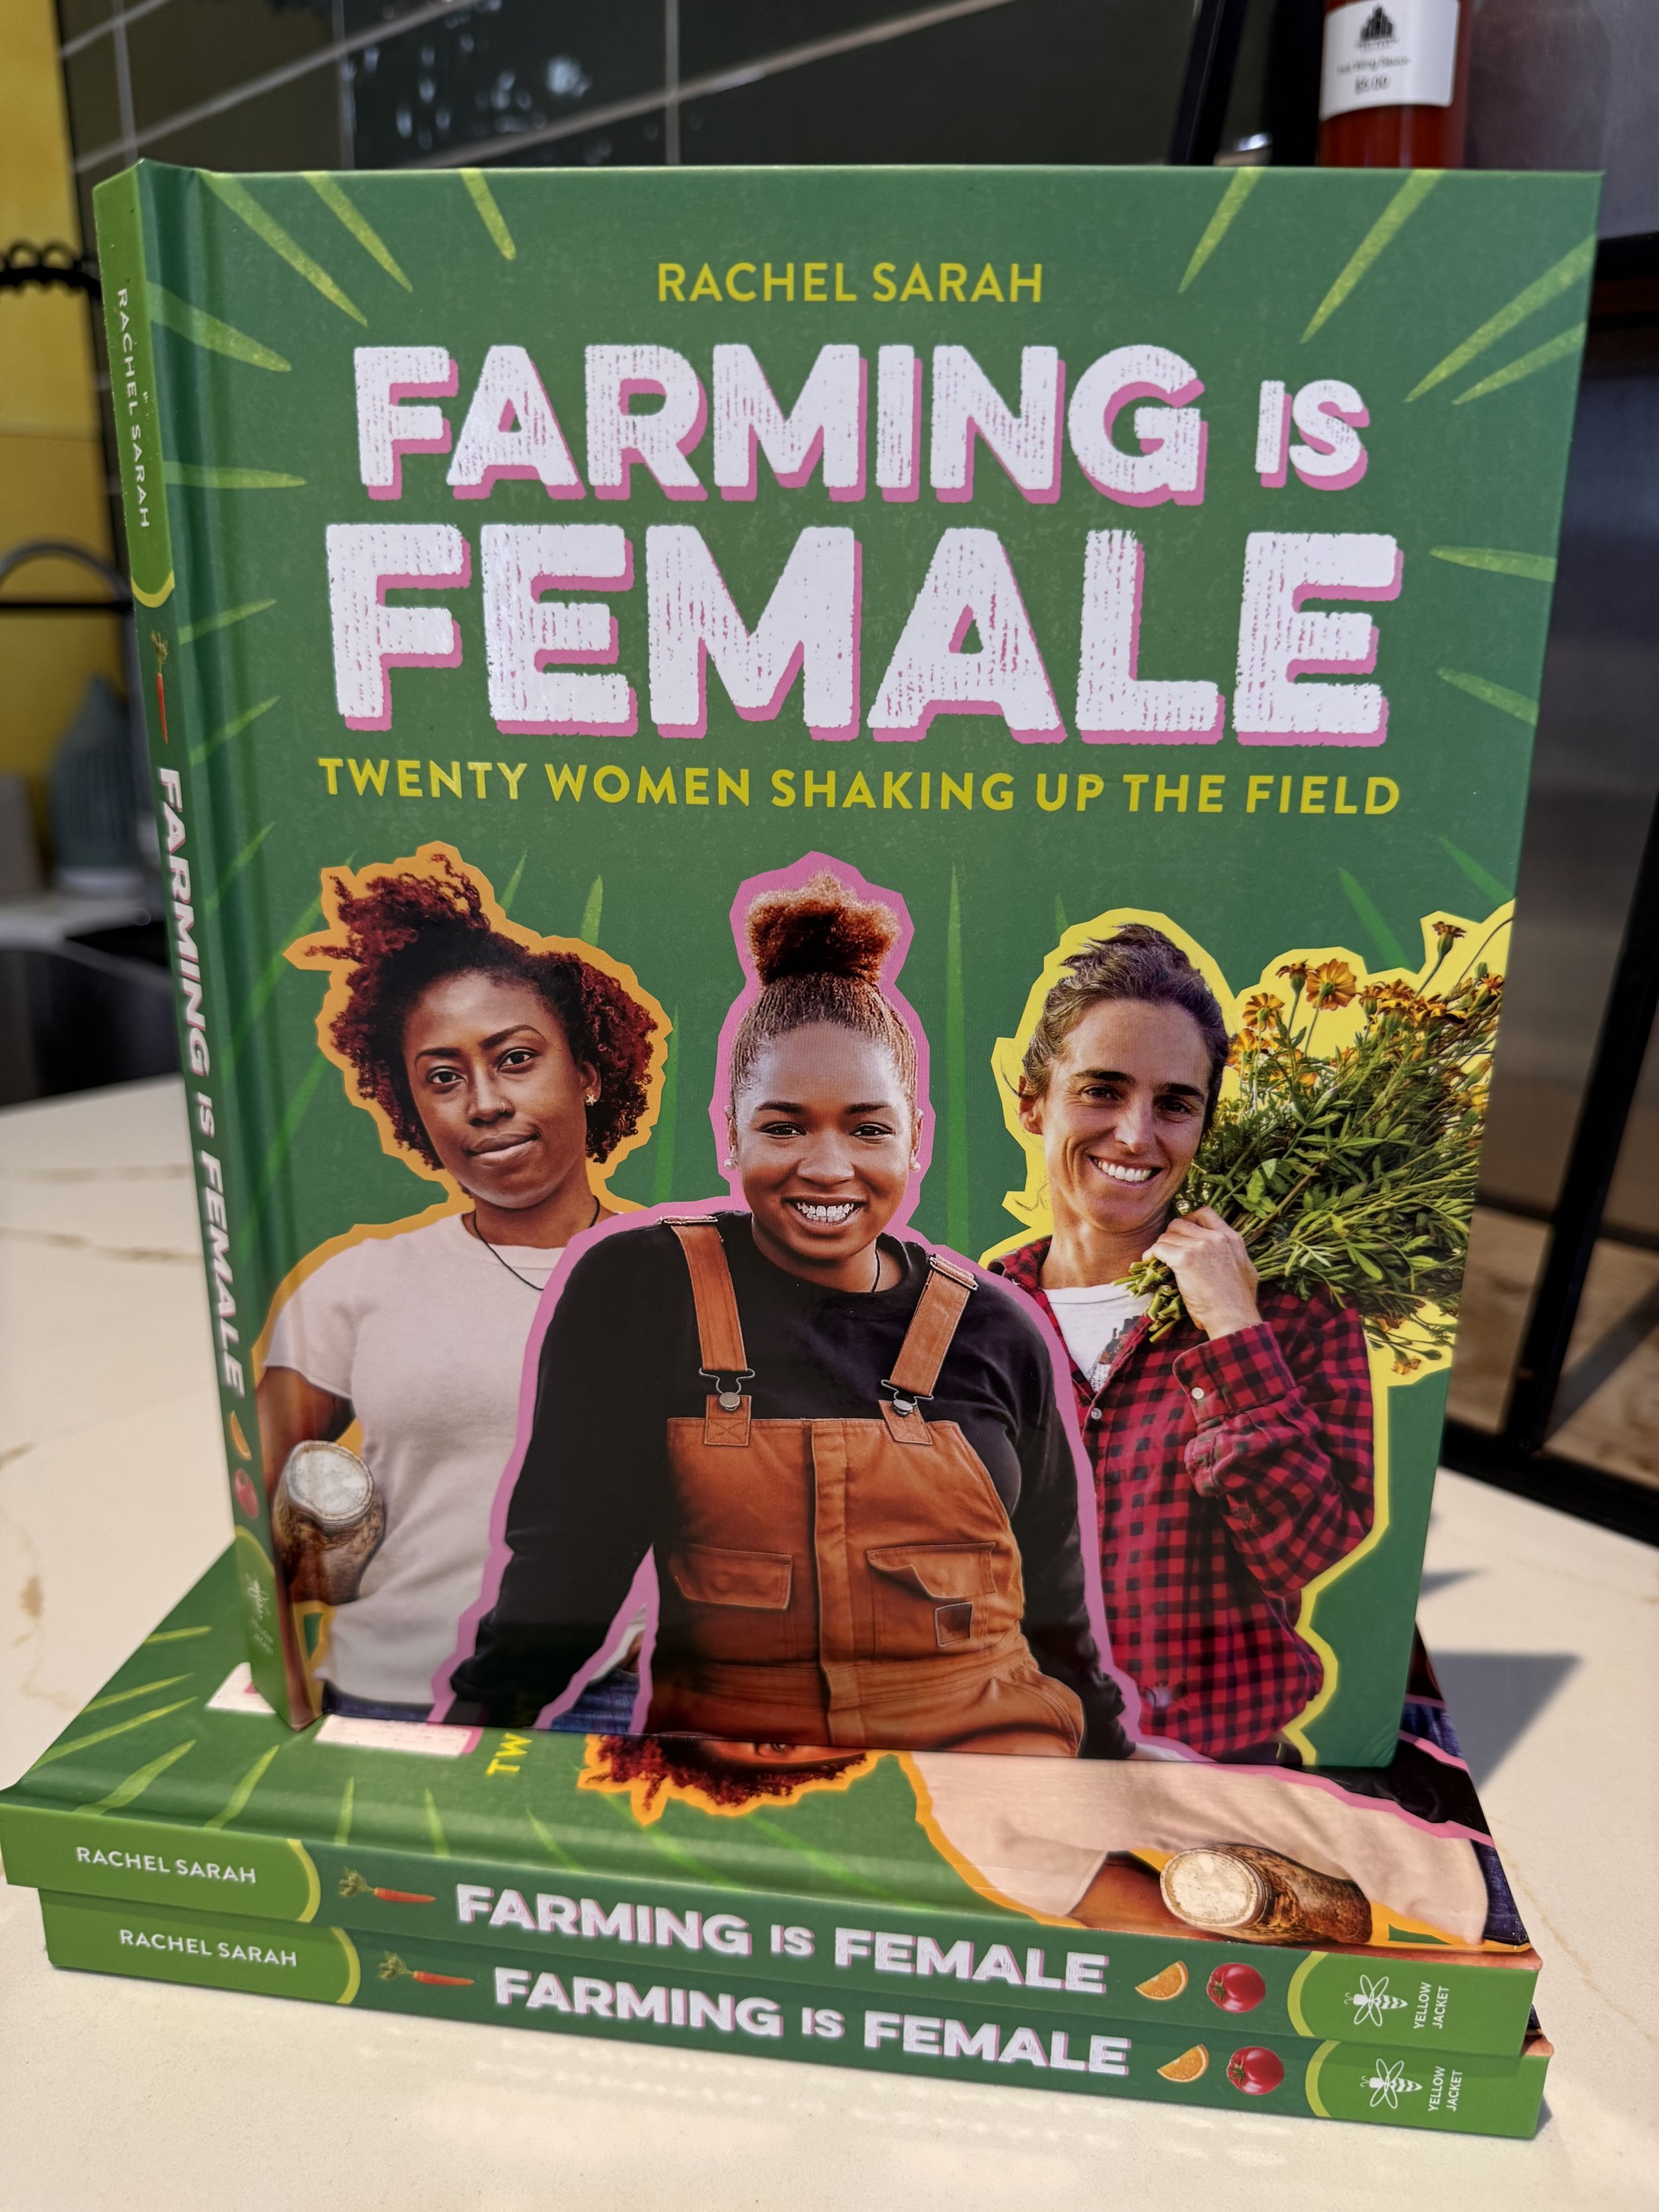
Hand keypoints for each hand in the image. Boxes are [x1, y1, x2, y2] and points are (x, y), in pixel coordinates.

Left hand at [1144, 1207, 1259, 1340]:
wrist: (1233, 1317)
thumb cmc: (1240, 1302)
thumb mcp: (1246, 1270)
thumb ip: (1233, 1256)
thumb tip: (1227, 1254)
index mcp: (1231, 1238)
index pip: (1205, 1213)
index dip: (1189, 1220)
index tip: (1182, 1232)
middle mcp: (1215, 1237)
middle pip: (1180, 1223)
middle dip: (1171, 1235)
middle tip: (1168, 1250)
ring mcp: (1200, 1246)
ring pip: (1167, 1236)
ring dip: (1161, 1247)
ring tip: (1159, 1259)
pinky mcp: (1184, 1259)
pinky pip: (1158, 1248)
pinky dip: (1151, 1254)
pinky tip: (1149, 1262)